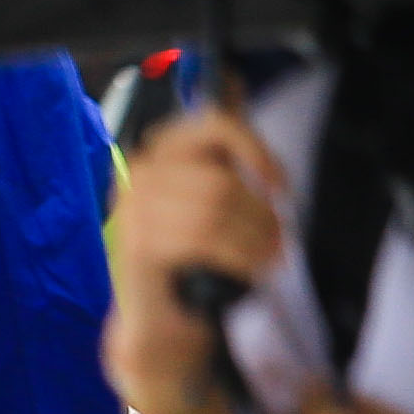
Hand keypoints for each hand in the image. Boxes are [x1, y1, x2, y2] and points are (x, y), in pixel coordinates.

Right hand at [103, 107, 286, 409]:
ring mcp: (133, 214)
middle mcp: (137, 178)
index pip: (212, 125)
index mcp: (155, 156)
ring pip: (217, 208)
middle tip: (278, 240)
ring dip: (256, 237)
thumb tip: (235, 87)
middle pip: (221, 179)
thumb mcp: (208, 202)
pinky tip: (251, 270)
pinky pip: (204, 239)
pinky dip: (240, 255)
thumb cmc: (192, 263)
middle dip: (262, 213)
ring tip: (269, 257)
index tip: (281, 184)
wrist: (160, 326)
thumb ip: (219, 154)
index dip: (256, 149)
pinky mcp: (138, 249)